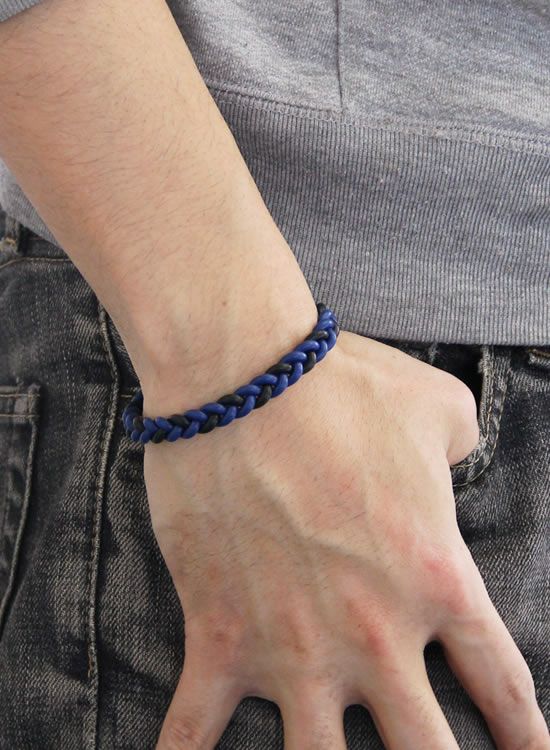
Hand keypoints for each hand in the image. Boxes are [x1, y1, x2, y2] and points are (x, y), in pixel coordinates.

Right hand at [143, 330, 548, 749]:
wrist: (241, 377)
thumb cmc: (343, 386)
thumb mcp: (439, 406)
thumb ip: (466, 443)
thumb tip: (457, 455)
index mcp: (435, 578)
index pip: (502, 684)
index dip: (523, 734)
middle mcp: (373, 632)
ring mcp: (292, 645)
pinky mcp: (219, 635)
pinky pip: (195, 728)